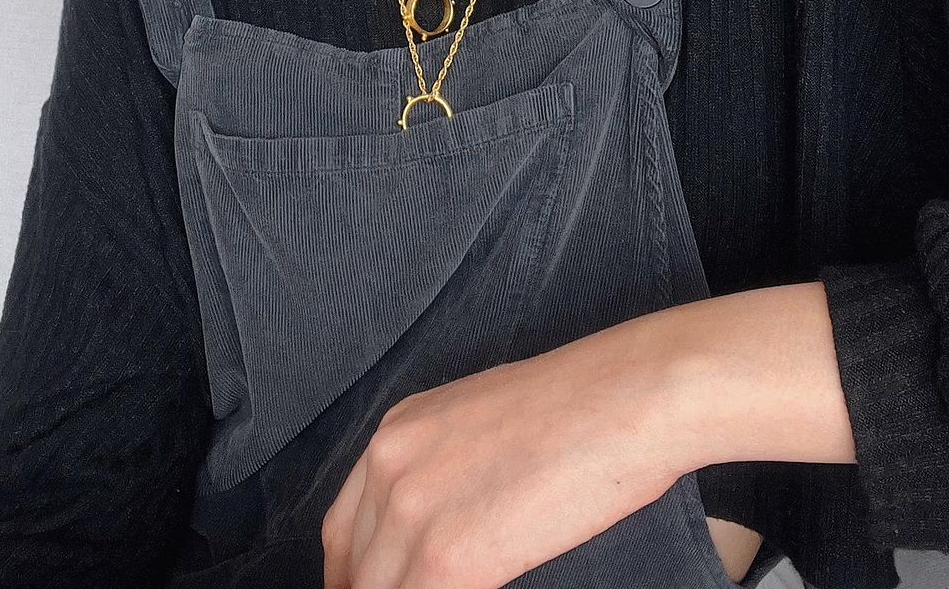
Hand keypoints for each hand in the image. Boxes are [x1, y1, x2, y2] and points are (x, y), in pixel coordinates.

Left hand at [320, 318, 688, 588]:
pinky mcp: (451, 558)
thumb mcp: (481, 423)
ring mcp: (414, 511)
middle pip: (352, 569)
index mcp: (396, 430)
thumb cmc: (577, 407)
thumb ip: (442, 470)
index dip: (355, 578)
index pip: (344, 531)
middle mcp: (390, 465)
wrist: (625, 397)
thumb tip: (443, 523)